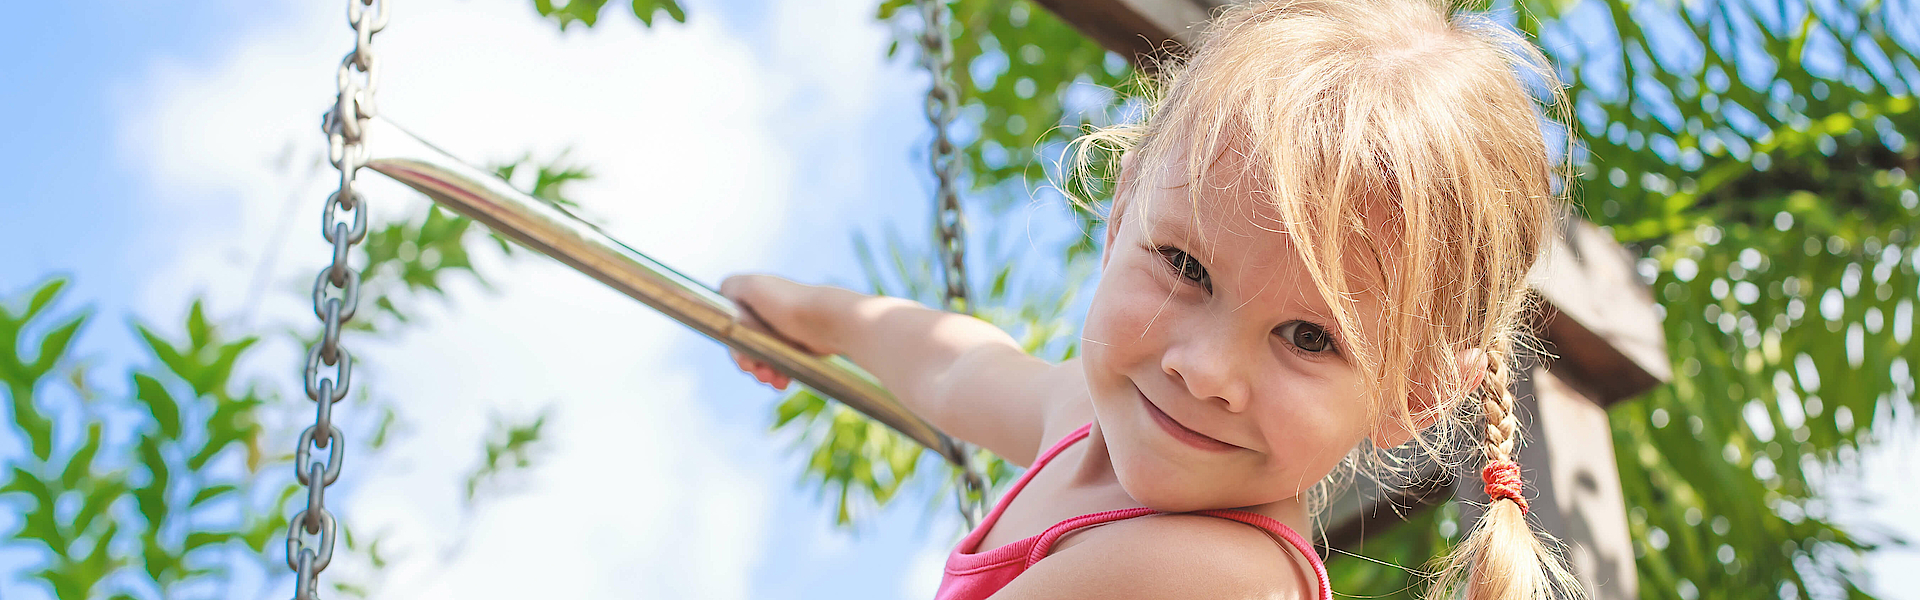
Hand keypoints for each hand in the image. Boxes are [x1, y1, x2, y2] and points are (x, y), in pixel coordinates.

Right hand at [719, 274, 826, 390]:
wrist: (830, 320)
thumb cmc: (789, 303)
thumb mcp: (752, 286)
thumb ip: (731, 287)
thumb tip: (723, 296)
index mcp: (755, 299)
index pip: (733, 327)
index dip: (734, 345)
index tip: (742, 357)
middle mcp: (768, 314)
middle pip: (747, 346)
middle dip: (749, 362)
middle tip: (757, 371)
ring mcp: (784, 332)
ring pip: (764, 359)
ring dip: (764, 372)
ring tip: (773, 379)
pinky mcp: (799, 347)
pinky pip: (782, 366)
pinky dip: (779, 375)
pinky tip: (783, 382)